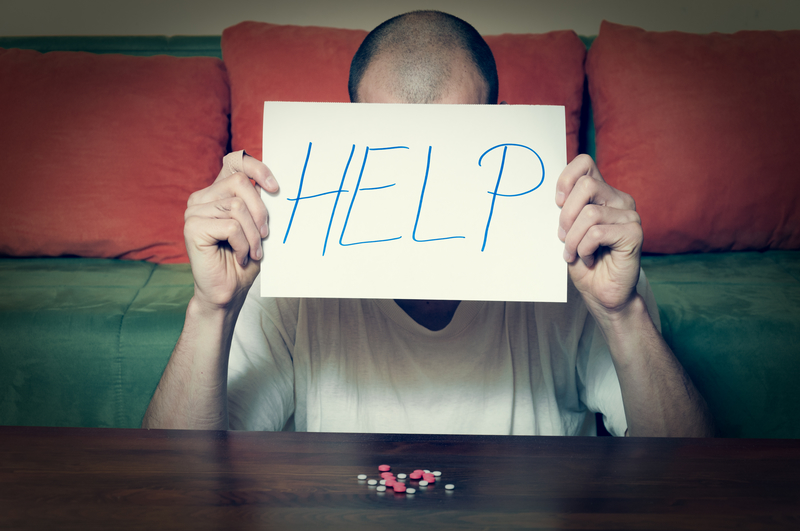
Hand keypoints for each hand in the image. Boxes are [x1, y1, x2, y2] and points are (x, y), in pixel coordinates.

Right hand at [183, 151, 278, 310]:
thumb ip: (259, 203)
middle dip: (260, 212)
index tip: (275, 188)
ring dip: (253, 235)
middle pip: (240, 184)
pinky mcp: (192, 227)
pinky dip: (243, 244)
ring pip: (237, 207)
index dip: (256, 168)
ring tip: (251, 252)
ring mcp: (193, 211)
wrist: (228, 292)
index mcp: (217, 193)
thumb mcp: (258, 227)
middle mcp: (202, 198)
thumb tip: (271, 185)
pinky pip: (231, 226)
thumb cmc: (244, 260)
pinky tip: (239, 257)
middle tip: (264, 237)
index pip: (234, 162)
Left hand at [556, 155, 641, 319]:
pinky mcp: (634, 233)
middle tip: (564, 238)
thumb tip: (555, 194)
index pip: (584, 163)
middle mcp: (619, 199)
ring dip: (573, 239)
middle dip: (566, 216)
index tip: (557, 203)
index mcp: (602, 194)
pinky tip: (589, 258)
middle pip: (585, 186)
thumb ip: (565, 208)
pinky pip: (597, 232)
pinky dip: (585, 248)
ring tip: (575, 253)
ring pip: (589, 213)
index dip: (565, 179)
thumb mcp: (568, 230)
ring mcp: (629, 215)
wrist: (601, 293)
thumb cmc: (584, 261)